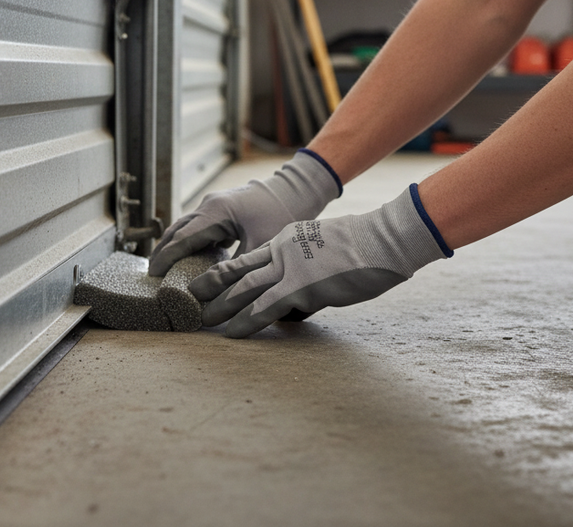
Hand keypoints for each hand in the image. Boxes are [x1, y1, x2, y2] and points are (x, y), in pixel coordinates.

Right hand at [148, 150, 341, 275]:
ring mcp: (214, 203)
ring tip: (164, 268)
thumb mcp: (261, 246)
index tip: (154, 275)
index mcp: (216, 212)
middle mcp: (210, 205)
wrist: (296, 190)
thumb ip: (238, 268)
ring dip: (174, 245)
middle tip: (152, 275)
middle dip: (163, 251)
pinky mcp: (222, 207)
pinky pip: (198, 226)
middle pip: (177, 230)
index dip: (166, 257)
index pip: (182, 238)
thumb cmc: (282, 214)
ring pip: (186, 226)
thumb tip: (222, 293)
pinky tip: (189, 256)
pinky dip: (189, 240)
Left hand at [189, 186, 451, 336]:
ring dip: (219, 305)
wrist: (382, 239)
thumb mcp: (330, 250)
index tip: (210, 282)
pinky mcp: (299, 286)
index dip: (227, 270)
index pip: (250, 257)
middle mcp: (281, 249)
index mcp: (288, 239)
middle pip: (235, 268)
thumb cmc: (367, 248)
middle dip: (210, 285)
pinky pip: (263, 307)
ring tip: (200, 319)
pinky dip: (243, 321)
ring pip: (241, 287)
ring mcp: (288, 267)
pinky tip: (230, 333)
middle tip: (190, 299)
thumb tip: (303, 298)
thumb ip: (310, 269)